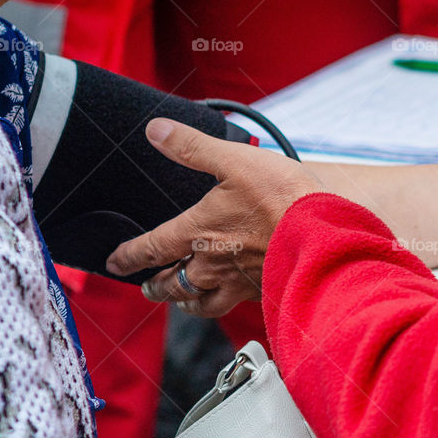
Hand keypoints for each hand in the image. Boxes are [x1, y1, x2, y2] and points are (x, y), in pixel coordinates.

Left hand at [105, 118, 322, 316]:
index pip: (152, 248)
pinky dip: (219, 305)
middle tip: (148, 287)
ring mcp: (237, 282)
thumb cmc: (281, 197)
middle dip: (156, 286)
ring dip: (184, 301)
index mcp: (198, 232)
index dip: (129, 257)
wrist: (322, 233)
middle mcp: (212, 263)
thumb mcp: (235, 160)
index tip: (115, 264)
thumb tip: (156, 131)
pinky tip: (226, 298)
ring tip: (180, 300)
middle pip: (173, 283)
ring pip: (200, 302)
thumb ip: (192, 147)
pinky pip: (232, 307)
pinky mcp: (261, 291)